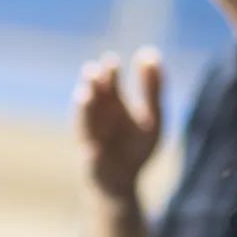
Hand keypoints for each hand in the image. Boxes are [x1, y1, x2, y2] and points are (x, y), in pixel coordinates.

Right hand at [75, 47, 163, 199]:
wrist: (122, 183)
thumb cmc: (135, 146)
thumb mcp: (152, 118)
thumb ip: (152, 88)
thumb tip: (150, 52)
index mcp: (111, 105)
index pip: (108, 83)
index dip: (110, 72)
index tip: (112, 61)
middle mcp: (97, 119)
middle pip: (93, 98)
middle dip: (92, 85)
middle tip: (93, 72)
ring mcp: (91, 141)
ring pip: (85, 124)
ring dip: (84, 111)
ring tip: (85, 96)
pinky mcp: (92, 167)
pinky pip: (90, 161)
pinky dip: (91, 156)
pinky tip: (93, 151)